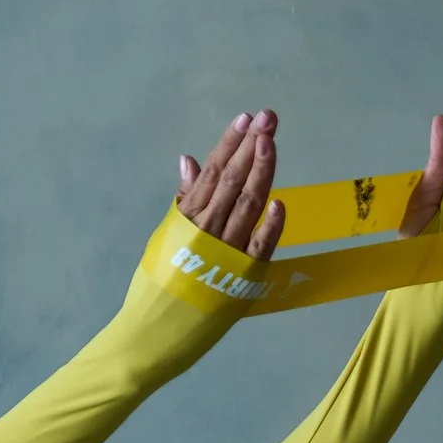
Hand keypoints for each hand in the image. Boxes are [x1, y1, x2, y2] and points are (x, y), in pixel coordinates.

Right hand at [175, 110, 284, 261]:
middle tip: (267, 117)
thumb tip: (189, 160)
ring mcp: (228, 250)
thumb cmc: (164, 276)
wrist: (162, 324)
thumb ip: (184, 198)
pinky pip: (260, 246)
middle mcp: (208, 228)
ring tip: (271, 142)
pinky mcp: (245, 273)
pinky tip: (280, 202)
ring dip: (261, 171)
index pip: (213, 172)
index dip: (230, 144)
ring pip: (248, 203)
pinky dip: (270, 225)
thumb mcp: (168, 233)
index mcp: (189, 216)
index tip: (246, 118)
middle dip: (251, 146)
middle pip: (234, 180)